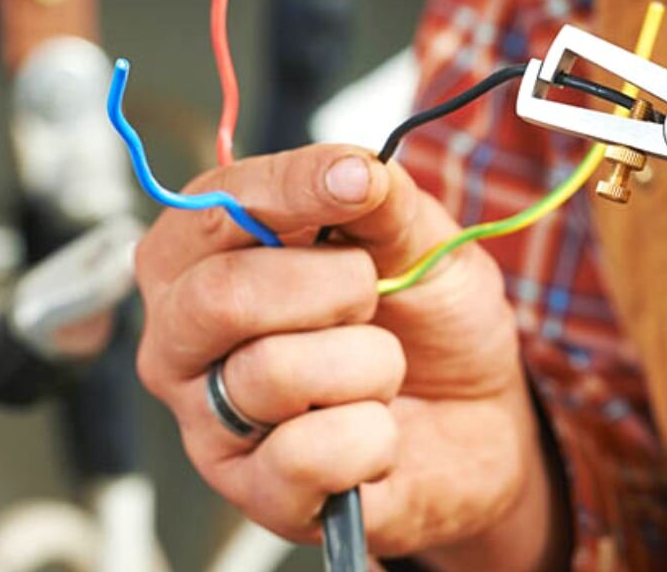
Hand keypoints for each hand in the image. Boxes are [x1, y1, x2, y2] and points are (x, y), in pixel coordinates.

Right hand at [134, 144, 560, 569]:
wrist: (481, 417)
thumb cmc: (424, 318)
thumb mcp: (419, 239)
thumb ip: (382, 198)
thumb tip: (354, 171)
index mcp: (205, 259)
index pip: (214, 207)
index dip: (290, 187)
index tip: (358, 181)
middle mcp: (185, 342)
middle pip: (217, 297)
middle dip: (329, 284)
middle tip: (371, 293)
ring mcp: (212, 424)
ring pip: (271, 374)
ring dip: (368, 362)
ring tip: (382, 368)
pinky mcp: (257, 496)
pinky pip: (303, 455)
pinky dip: (370, 437)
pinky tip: (377, 431)